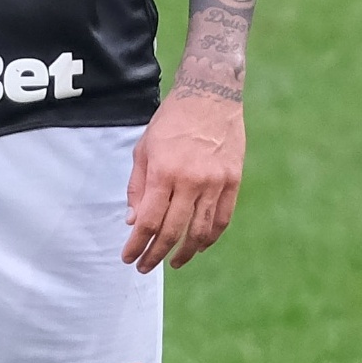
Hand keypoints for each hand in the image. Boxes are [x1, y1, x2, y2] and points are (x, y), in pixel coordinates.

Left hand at [124, 89, 243, 272]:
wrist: (210, 95)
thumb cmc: (171, 121)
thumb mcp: (144, 149)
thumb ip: (137, 187)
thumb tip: (134, 221)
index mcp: (164, 172)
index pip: (148, 221)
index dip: (137, 245)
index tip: (129, 257)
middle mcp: (190, 181)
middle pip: (173, 231)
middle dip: (156, 255)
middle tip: (145, 266)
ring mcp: (215, 183)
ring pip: (200, 231)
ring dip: (185, 252)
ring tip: (174, 262)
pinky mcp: (232, 182)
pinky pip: (222, 219)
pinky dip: (210, 237)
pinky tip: (199, 245)